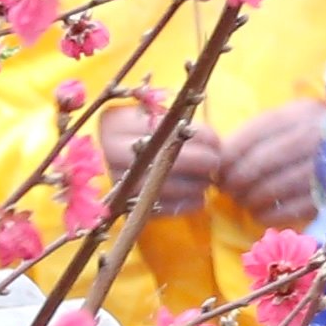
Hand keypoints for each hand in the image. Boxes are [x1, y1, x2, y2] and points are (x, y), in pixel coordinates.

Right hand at [97, 98, 222, 215]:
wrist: (114, 159)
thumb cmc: (144, 133)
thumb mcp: (154, 117)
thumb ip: (178, 122)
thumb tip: (213, 142)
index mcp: (115, 123)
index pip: (166, 129)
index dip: (198, 136)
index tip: (215, 141)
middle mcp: (110, 152)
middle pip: (165, 158)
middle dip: (199, 161)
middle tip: (215, 161)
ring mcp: (116, 181)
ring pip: (166, 185)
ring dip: (196, 184)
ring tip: (208, 179)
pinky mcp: (125, 207)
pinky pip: (162, 208)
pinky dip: (187, 203)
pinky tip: (198, 197)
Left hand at [211, 100, 325, 225]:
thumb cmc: (311, 138)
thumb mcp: (289, 123)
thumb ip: (257, 135)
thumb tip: (219, 159)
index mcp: (303, 113)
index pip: (257, 132)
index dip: (231, 153)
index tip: (218, 169)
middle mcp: (319, 136)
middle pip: (264, 160)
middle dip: (237, 179)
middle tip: (227, 189)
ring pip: (277, 186)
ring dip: (252, 199)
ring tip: (243, 201)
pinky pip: (295, 209)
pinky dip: (271, 215)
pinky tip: (260, 214)